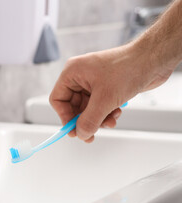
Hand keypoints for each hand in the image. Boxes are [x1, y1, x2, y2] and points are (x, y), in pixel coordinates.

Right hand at [49, 43, 172, 142]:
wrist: (153, 60)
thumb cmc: (128, 69)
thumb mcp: (104, 100)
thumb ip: (89, 120)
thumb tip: (81, 133)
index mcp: (73, 72)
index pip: (58, 99)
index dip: (65, 117)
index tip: (74, 131)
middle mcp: (80, 76)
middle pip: (73, 106)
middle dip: (85, 120)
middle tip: (91, 133)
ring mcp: (93, 81)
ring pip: (87, 108)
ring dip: (98, 118)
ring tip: (110, 121)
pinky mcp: (105, 86)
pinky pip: (99, 105)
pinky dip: (106, 113)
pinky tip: (116, 113)